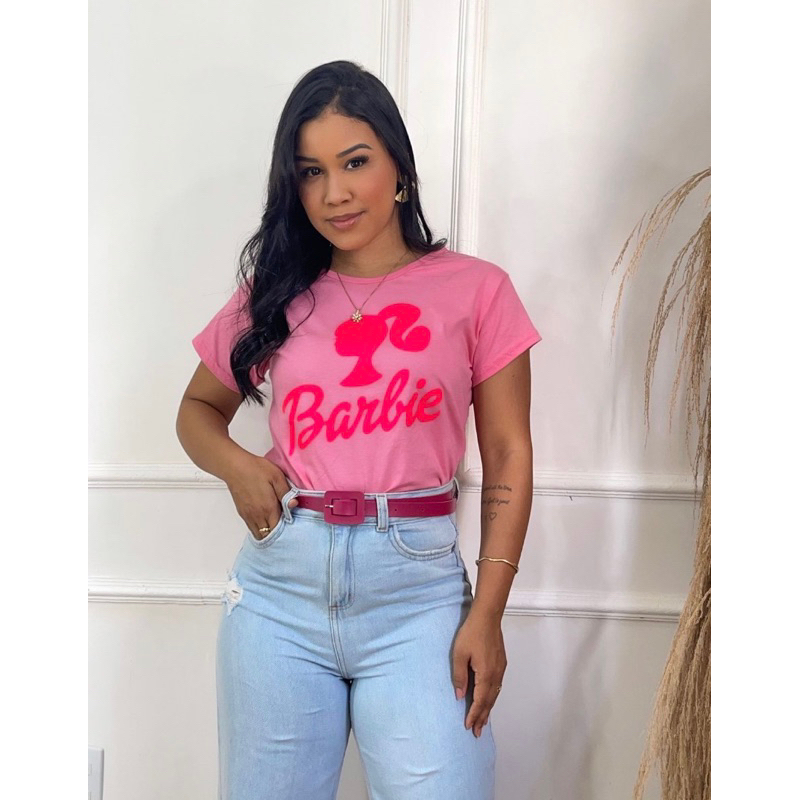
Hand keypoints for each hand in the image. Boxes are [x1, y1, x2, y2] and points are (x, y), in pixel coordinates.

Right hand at [224, 455, 297, 539]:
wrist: (235, 467)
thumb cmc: (256, 469)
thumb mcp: (276, 477)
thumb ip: (286, 493)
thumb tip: (294, 504)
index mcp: (268, 508)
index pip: (278, 530)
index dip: (286, 531)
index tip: (292, 526)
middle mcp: (257, 516)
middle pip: (268, 536)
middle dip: (277, 535)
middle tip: (285, 528)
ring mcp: (248, 516)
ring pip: (258, 535)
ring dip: (267, 534)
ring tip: (275, 526)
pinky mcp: (242, 513)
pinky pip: (251, 528)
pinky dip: (259, 530)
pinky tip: (265, 522)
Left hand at [452, 611, 506, 737]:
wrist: (487, 617)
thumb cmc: (472, 633)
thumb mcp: (459, 654)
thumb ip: (459, 676)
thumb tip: (460, 695)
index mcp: (486, 674)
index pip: (480, 700)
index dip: (474, 715)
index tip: (469, 727)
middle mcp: (496, 675)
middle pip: (489, 701)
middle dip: (483, 717)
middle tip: (478, 732)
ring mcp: (500, 669)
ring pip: (495, 695)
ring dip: (488, 709)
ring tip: (483, 721)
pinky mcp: (501, 663)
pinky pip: (497, 686)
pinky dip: (492, 697)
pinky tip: (489, 699)